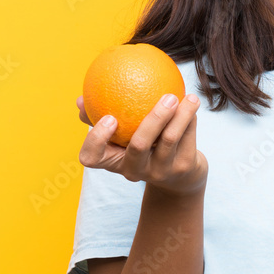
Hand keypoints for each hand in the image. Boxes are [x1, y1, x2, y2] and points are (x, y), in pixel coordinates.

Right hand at [76, 93, 208, 197]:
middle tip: (167, 97)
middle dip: (154, 119)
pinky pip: (187, 138)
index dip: (97, 139)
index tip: (109, 117)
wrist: (179, 176)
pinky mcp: (182, 169)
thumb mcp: (123, 137)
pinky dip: (190, 118)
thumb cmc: (143, 145)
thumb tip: (81, 99)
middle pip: (139, 145)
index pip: (92, 157)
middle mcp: (134, 170)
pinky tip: (193, 101)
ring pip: (170, 139)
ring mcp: (159, 171)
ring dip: (181, 114)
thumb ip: (102, 116)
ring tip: (187, 96)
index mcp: (113, 160)